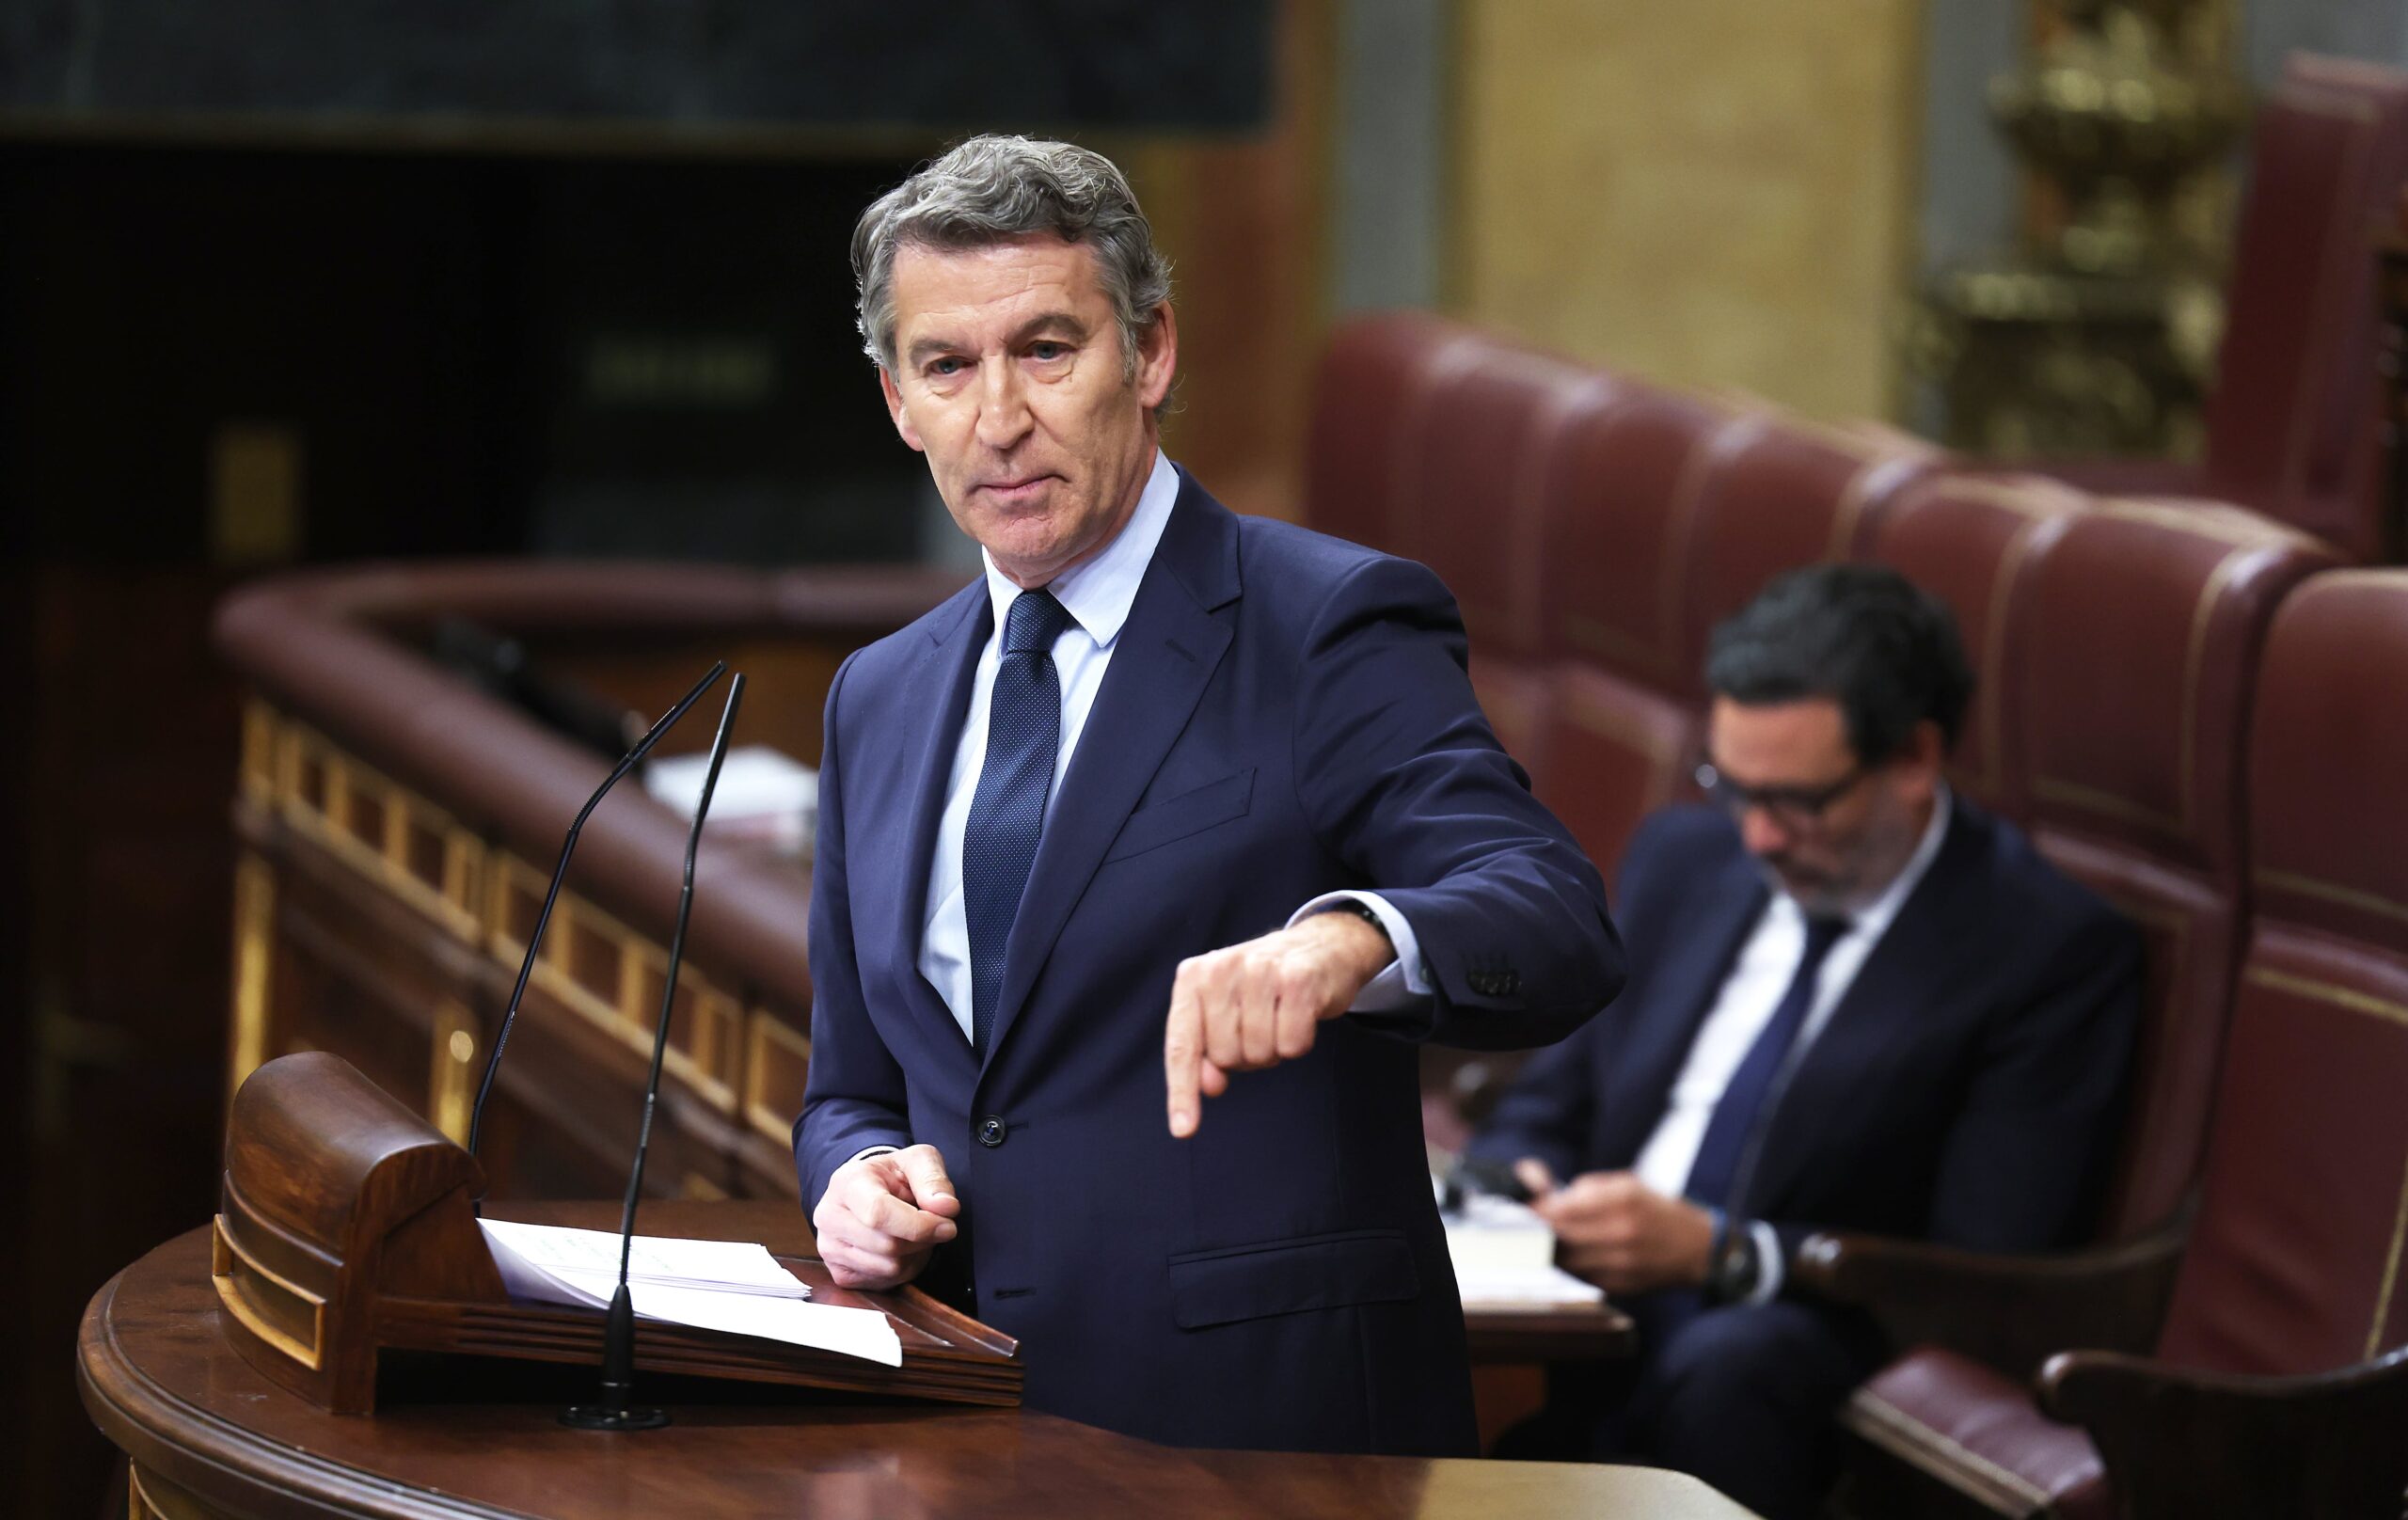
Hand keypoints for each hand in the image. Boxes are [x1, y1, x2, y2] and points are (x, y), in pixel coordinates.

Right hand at [811, 1144, 960, 1289]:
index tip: (947, 1225)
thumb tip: (946, 1207)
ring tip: (912, 1234)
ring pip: (889, 1268)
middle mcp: (830, 1217)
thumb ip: (933, 1179)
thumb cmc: (892, 1176)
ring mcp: (830, 1248)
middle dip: (922, 1240)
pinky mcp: (840, 1273)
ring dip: (914, 1255)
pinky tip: (900, 1249)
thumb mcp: (917, 1161)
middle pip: (888, 1246)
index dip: (919, 1225)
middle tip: (934, 1226)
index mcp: (847, 1183)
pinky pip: (884, 1282)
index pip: (879, 1214)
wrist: (868, 1190)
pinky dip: (903, 1269)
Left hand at [1164, 910, 1394, 1137]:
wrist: (1324, 944)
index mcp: (1193, 976)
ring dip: (1274, 1049)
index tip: (1183, 1130)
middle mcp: (1221, 969)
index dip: (1181, 1092)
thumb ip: (1208, 1048)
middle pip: (1225, 1056)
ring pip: (1259, 1053)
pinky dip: (1300, 1042)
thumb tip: (1210, 1086)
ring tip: (1280, 1018)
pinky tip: (1303, 1015)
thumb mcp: (1227, 1010)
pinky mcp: (1297, 980)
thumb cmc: (1266, 986)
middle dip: (1246, 1056)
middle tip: (1262, 1026)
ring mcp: (1259, 971)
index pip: (1182, 1045)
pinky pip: (1292, 1046)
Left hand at [1517, 1161, 1715, 1294]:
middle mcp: (1622, 1232)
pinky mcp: (1621, 1285)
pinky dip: (1570, 1266)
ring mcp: (1622, 1262)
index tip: (1525, 1209)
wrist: (1699, 1250)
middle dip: (1540, 1230)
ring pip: (1567, 1260)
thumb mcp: (1629, 1184)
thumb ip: (1589, 1187)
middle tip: (1526, 1226)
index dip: (1538, 1210)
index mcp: (1623, 1200)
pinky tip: (1568, 1257)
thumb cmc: (1659, 1211)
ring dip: (1552, 1251)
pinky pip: (1582, 1276)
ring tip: (1544, 1241)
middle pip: (1562, 1235)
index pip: (1564, 1208)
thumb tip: (1551, 1196)